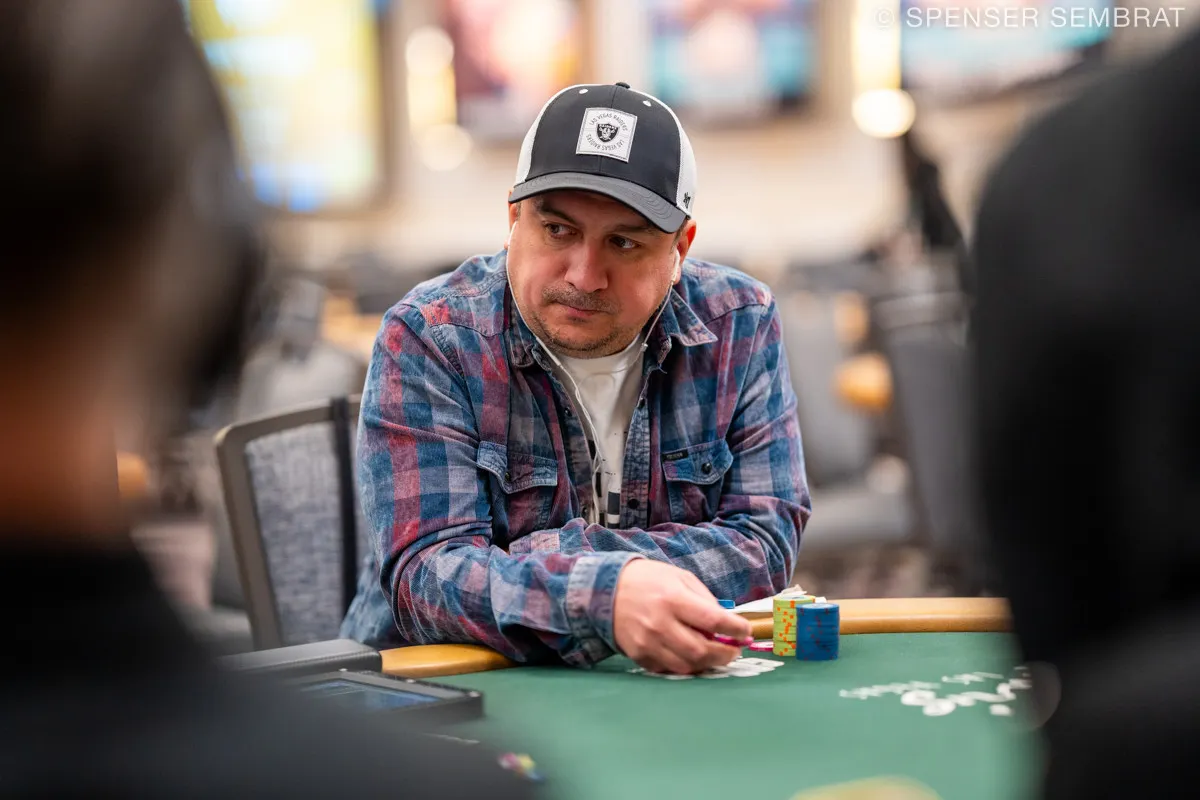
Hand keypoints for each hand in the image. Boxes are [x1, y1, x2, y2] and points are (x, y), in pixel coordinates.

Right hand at [612, 559, 752, 674]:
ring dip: (708, 664)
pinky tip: (691, 657)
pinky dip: (685, 667)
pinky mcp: (639, 656)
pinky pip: (669, 670)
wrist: (605, 590)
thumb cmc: (648, 580)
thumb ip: (704, 600)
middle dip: (725, 654)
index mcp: (673, 599)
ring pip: (687, 666)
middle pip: (702, 650)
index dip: (735, 629)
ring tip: (716, 655)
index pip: (713, 620)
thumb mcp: (680, 577)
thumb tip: (727, 622)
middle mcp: (660, 624)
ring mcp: (648, 643)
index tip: (745, 632)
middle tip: (734, 650)